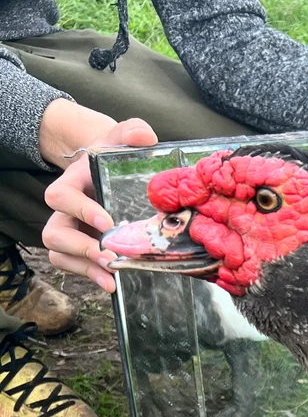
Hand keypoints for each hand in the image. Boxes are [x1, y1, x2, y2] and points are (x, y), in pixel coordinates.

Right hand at [40, 102, 157, 292]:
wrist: (110, 171)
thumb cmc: (113, 157)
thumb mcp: (121, 140)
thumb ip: (131, 133)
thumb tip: (143, 135)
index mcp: (71, 183)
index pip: (61, 197)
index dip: (80, 210)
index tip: (106, 222)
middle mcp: (65, 210)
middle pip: (54, 233)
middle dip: (81, 248)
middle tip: (110, 257)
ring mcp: (70, 231)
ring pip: (59, 253)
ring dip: (84, 268)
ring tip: (111, 277)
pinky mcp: (80, 248)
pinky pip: (72, 265)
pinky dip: (89, 276)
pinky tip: (111, 283)